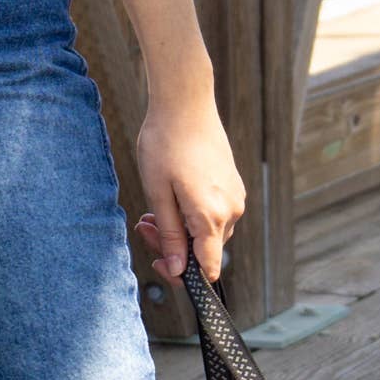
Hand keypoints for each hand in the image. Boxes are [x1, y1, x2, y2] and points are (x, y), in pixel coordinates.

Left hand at [126, 90, 245, 287]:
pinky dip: (192, 214)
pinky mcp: (233, 185)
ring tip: (152, 211)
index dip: (183, 275)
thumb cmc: (165, 144)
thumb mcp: (158, 193)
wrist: (185, 103)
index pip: (208, 267)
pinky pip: (215, 213)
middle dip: (173, 246)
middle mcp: (231, 210)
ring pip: (208, 232)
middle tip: (144, 226)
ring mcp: (235, 197)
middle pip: (205, 250)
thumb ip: (170, 235)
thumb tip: (178, 271)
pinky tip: (171, 198)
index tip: (159, 262)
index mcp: (211, 216)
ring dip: (181, 229)